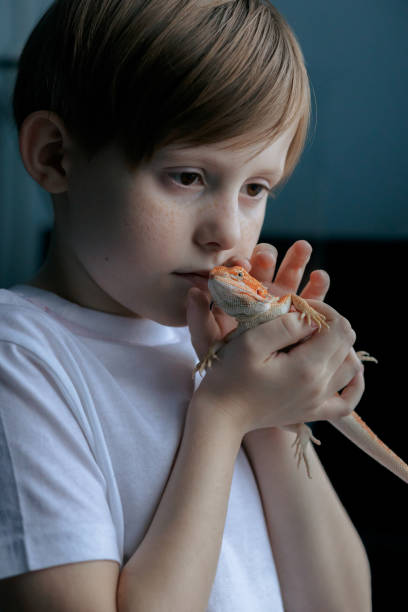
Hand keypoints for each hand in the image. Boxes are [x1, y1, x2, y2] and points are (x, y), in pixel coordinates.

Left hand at [187, 240, 327, 360]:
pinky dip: (318, 285)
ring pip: (291, 275)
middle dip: (267, 256)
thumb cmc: (225, 361)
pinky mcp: (304, 314)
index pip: (238, 272)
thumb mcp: (208, 342)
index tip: (241, 264)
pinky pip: (313, 297)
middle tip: (267, 256)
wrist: (250, 383)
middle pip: (266, 266)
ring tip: (302, 248)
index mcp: (237, 295)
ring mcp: (284, 301)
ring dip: (297, 259)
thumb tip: (193, 293)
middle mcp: (261, 293)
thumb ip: (198, 319)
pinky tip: (320, 277)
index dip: (240, 264)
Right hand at [226, 240, 364, 422]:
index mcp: (307, 366)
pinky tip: (346, 372)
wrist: (221, 415)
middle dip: (327, 323)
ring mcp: (318, 402)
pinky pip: (348, 402)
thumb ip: (284, 326)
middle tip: (300, 318)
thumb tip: (311, 318)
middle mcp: (320, 386)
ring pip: (351, 367)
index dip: (323, 309)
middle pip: (346, 343)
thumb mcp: (251, 342)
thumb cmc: (230, 376)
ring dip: (340, 346)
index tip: (297, 307)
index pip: (339, 327)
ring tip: (315, 338)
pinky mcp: (312, 413)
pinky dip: (354, 384)